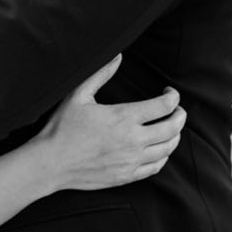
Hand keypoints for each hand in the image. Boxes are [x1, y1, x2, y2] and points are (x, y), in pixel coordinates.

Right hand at [36, 56, 185, 192]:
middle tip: (177, 110)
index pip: (164, 106)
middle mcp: (133, 140)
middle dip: (181, 116)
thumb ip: (101, 74)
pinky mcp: (126, 176)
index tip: (169, 92)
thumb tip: (118, 55)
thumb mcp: (78, 95)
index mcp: (123, 117)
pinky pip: (156, 167)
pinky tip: (159, 149)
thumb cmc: (62, 128)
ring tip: (171, 128)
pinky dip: (163, 156)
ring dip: (175, 136)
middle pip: (173, 128)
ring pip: (168, 148)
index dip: (173, 96)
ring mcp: (131, 160)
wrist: (50, 163)